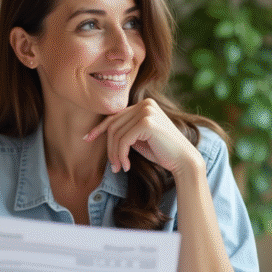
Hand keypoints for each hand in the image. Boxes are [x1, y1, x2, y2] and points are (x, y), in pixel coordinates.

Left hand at [83, 98, 199, 175]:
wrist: (183, 160)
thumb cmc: (162, 152)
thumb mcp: (140, 139)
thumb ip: (126, 132)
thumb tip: (103, 131)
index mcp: (144, 105)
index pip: (115, 116)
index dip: (100, 128)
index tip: (88, 138)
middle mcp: (145, 104)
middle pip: (114, 125)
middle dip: (110, 148)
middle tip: (113, 166)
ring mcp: (147, 111)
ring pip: (117, 134)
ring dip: (115, 154)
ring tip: (119, 168)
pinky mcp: (147, 122)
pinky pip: (124, 140)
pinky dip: (122, 155)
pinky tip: (127, 166)